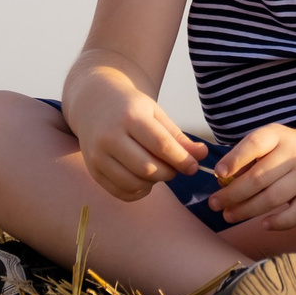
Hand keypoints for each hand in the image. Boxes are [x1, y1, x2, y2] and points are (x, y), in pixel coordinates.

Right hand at [67, 78, 205, 200]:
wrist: (93, 102)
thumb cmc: (130, 107)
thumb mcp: (155, 114)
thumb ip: (177, 136)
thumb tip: (201, 156)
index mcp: (129, 116)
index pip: (160, 145)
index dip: (181, 160)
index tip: (193, 166)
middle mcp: (109, 136)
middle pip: (147, 168)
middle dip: (169, 173)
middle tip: (175, 167)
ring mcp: (97, 155)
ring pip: (134, 183)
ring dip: (154, 183)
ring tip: (158, 170)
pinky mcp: (93, 170)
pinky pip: (121, 192)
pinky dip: (139, 191)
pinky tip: (144, 179)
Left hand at [207, 124, 295, 230]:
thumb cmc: (283, 150)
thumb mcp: (266, 142)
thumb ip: (245, 158)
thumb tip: (222, 182)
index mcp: (277, 135)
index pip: (254, 144)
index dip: (235, 159)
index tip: (218, 173)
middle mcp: (294, 153)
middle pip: (260, 177)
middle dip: (233, 193)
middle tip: (214, 204)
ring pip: (274, 197)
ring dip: (247, 210)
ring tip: (228, 215)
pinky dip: (281, 222)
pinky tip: (264, 224)